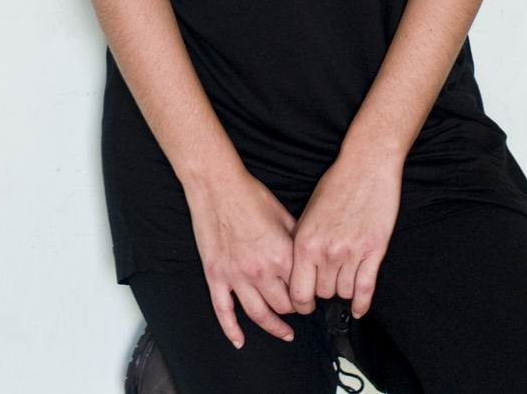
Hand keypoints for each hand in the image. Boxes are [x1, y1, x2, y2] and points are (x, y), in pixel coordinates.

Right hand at [183, 165, 303, 348]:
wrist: (217, 185)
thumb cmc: (250, 195)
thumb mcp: (284, 215)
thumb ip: (297, 241)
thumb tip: (308, 258)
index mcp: (281, 255)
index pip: (302, 291)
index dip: (309, 298)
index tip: (311, 299)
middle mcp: (261, 270)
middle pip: (283, 307)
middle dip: (293, 311)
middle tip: (298, 310)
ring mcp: (235, 275)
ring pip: (258, 314)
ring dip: (273, 327)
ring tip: (284, 333)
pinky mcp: (216, 275)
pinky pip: (223, 311)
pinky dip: (231, 330)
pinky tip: (240, 340)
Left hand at [288, 147, 403, 319]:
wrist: (366, 166)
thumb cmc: (336, 184)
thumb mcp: (308, 213)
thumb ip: (302, 243)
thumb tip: (298, 270)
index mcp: (304, 242)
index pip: (297, 291)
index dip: (300, 304)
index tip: (304, 304)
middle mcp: (326, 252)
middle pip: (322, 294)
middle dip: (323, 294)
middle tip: (325, 288)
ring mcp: (351, 253)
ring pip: (343, 292)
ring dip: (342, 292)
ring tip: (342, 284)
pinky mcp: (374, 251)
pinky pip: (366, 288)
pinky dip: (362, 303)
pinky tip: (358, 309)